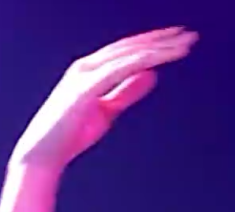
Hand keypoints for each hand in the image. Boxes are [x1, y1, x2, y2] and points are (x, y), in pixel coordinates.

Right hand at [9, 27, 197, 170]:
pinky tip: (159, 59)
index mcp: (92, 70)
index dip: (153, 44)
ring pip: (128, 55)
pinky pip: (118, 69)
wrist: (45, 152)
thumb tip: (151, 74)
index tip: (179, 41)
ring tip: (184, 44)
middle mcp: (88, 66)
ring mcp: (86, 75)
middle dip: (161, 39)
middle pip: (131, 47)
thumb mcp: (108, 109)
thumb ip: (127, 91)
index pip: (128, 51)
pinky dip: (140, 61)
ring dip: (158, 48)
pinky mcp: (85, 88)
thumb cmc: (72, 132)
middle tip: (189, 35)